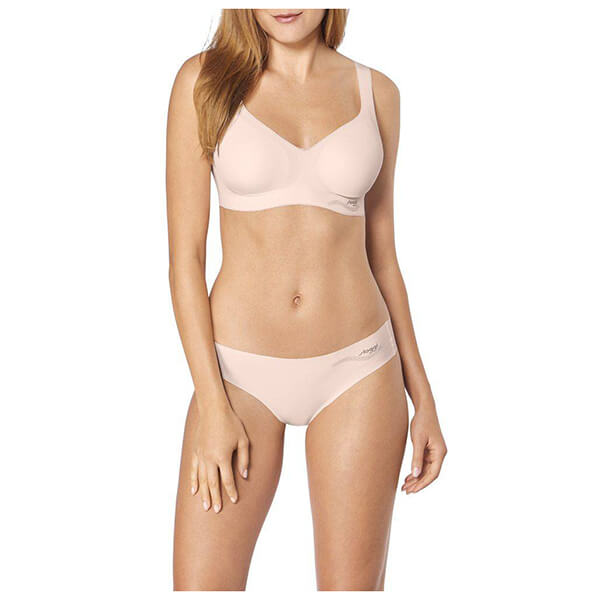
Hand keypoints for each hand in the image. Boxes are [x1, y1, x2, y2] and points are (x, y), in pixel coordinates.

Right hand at [190, 397, 249, 512]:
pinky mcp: (195, 451)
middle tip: (216, 510)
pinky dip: (193, 481)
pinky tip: (193, 491)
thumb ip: (244, 458)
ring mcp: (201, 456)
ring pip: (202, 479)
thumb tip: (244, 475)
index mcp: (223, 457)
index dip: (231, 492)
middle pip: (213, 484)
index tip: (234, 501)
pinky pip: (194, 470)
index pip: (227, 480)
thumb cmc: (231, 423)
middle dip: (215, 498)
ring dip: (204, 494)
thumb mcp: (243, 440)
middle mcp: (210, 459)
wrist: (213, 410)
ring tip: (205, 506)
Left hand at [401, 405, 446, 493]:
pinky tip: (408, 477)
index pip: (433, 474)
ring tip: (405, 486)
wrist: (424, 409)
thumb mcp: (418, 440)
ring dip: (416, 478)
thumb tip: (416, 474)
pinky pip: (423, 464)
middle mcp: (439, 454)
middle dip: (418, 483)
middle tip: (406, 491)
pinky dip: (416, 470)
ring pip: (426, 470)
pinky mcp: (429, 450)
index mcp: (440, 452)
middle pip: (429, 474)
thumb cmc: (422, 422)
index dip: (423, 483)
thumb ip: (417, 458)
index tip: (413, 490)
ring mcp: (435, 452)